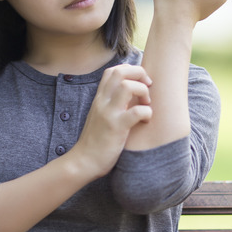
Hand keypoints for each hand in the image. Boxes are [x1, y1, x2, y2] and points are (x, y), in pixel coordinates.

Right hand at [70, 64, 151, 178]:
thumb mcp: (101, 116)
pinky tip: (145, 121)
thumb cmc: (96, 141)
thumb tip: (131, 96)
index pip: (112, 71)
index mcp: (100, 98)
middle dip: (139, 73)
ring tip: (146, 104)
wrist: (83, 162)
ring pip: (128, 86)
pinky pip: (137, 112)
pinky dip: (147, 113)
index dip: (130, 70)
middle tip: (148, 87)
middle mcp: (102, 102)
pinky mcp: (116, 128)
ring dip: (143, 92)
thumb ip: (112, 104)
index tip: (140, 82)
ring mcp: (109, 114)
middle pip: (120, 72)